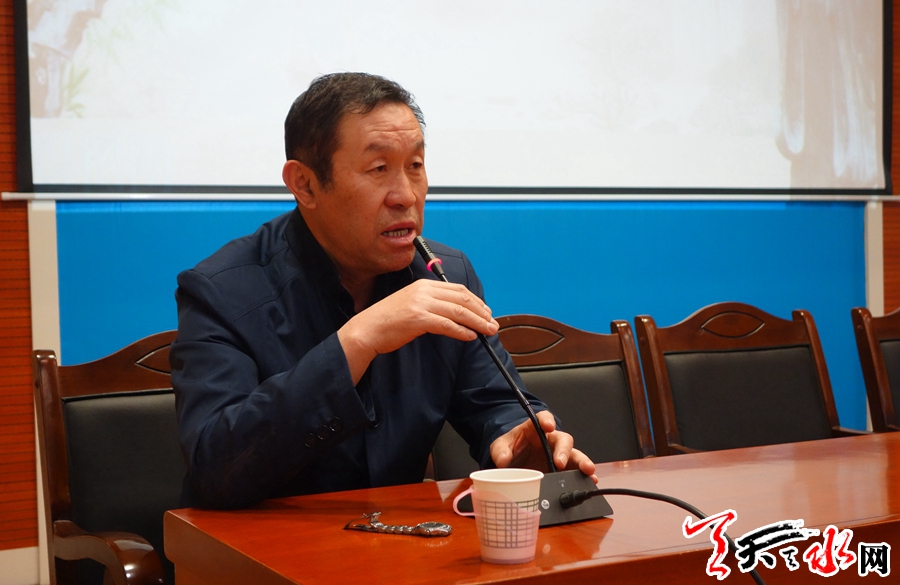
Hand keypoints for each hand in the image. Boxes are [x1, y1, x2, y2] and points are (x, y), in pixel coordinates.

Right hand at [338, 279, 498, 382]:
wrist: (368, 329)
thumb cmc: (389, 321)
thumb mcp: (412, 304)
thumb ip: (432, 304)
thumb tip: (456, 313)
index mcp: (423, 285)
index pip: (457, 289)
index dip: (476, 301)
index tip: (486, 312)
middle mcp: (424, 291)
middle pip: (462, 298)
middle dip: (481, 312)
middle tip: (492, 323)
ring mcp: (421, 304)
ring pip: (458, 311)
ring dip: (477, 322)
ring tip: (488, 331)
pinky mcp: (418, 318)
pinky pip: (447, 324)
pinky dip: (461, 331)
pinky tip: (470, 336)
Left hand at [490, 410, 597, 483]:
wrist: (513, 461)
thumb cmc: (510, 448)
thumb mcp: (500, 446)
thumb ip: (501, 451)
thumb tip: (503, 461)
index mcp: (536, 428)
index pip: (543, 418)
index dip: (547, 420)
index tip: (548, 426)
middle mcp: (551, 440)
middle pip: (564, 440)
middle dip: (564, 451)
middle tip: (561, 462)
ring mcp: (558, 455)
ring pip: (574, 456)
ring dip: (582, 464)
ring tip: (589, 472)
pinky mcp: (562, 469)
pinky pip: (575, 471)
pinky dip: (583, 477)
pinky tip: (590, 482)